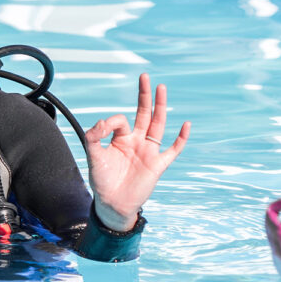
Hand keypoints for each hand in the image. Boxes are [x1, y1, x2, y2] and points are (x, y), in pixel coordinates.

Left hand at [85, 73, 190, 230]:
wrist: (112, 205)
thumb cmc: (102, 181)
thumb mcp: (94, 156)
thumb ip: (94, 138)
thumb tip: (102, 122)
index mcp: (121, 139)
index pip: (120, 120)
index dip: (110, 122)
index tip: (101, 130)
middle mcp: (136, 142)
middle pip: (143, 114)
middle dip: (144, 96)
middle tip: (144, 76)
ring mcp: (148, 152)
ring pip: (157, 125)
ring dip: (160, 107)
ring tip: (161, 88)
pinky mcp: (157, 165)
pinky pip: (173, 150)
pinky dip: (181, 139)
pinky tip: (186, 125)